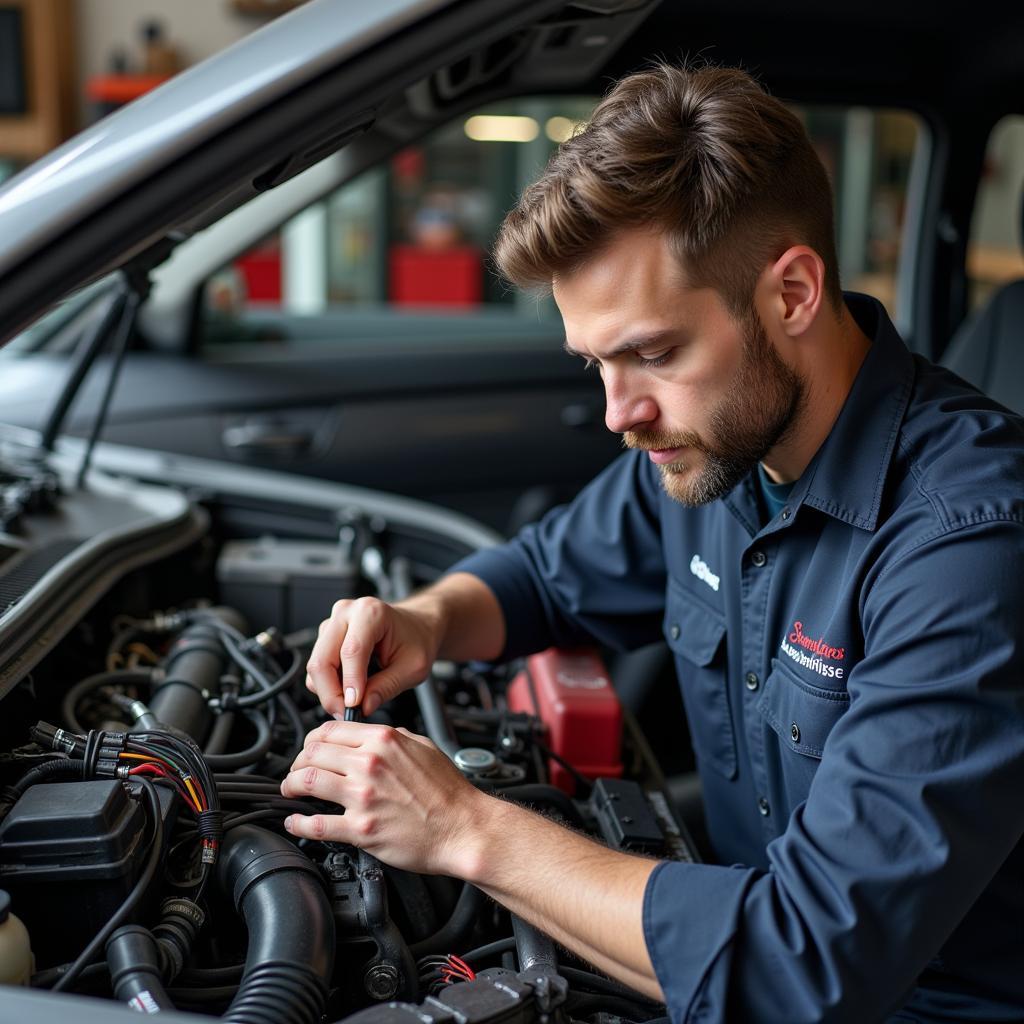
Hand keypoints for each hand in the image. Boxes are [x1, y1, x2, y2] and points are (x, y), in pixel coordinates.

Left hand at [280, 720, 485, 874]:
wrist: (464, 827)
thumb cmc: (449, 792)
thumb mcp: (422, 746)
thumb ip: (392, 737)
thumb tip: (369, 736)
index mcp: (383, 740)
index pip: (329, 730)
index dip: (312, 739)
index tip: (309, 748)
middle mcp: (369, 763)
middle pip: (312, 752)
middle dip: (297, 761)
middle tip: (296, 770)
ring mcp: (363, 796)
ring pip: (306, 781)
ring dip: (291, 785)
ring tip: (290, 790)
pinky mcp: (361, 828)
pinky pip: (316, 824)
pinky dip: (298, 822)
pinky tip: (294, 822)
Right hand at [305, 596, 442, 716]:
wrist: (416, 626)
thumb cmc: (416, 639)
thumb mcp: (413, 667)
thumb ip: (388, 687)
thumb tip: (364, 706)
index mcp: (371, 613)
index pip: (352, 651)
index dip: (350, 682)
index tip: (354, 706)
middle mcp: (346, 613)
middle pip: (322, 659)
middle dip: (331, 693)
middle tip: (347, 712)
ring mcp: (333, 623)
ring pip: (316, 665)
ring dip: (329, 690)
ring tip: (352, 703)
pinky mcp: (326, 636)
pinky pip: (318, 666)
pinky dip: (328, 684)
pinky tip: (347, 691)